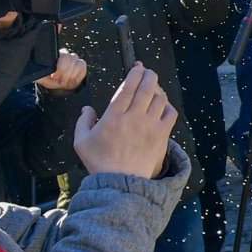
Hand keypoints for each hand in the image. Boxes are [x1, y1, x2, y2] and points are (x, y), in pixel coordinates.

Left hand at [35, 48, 87, 92]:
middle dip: (64, 72)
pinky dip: (76, 75)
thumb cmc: (49, 79)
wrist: (59, 87)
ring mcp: (75, 59)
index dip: (60, 65)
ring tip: (63, 82)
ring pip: (76, 63)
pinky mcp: (81, 65)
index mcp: (55, 55)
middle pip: (70, 58)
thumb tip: (30, 69)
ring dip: (69, 75)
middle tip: (58, 80)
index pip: (62, 53)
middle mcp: (66, 55)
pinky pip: (82, 66)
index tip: (54, 75)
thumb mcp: (40, 76)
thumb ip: (36, 72)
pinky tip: (71, 80)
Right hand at [74, 63, 176, 178]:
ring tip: (155, 88)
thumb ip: (82, 122)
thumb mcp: (81, 142)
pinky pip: (170, 114)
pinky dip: (168, 107)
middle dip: (149, 75)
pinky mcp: (161, 135)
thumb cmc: (99, 163)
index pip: (127, 87)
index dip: (134, 74)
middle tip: (148, 72)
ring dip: (158, 90)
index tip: (137, 68)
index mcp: (113, 116)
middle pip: (146, 88)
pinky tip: (163, 107)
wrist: (120, 183)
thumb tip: (87, 109)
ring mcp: (149, 126)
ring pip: (159, 99)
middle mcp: (133, 117)